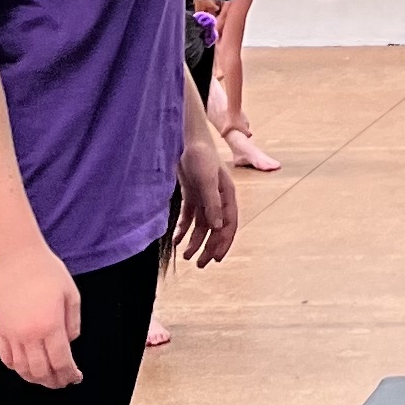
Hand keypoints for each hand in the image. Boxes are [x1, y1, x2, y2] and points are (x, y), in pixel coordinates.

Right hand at [0, 243, 82, 387]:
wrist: (16, 258)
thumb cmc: (47, 272)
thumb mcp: (71, 295)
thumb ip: (73, 323)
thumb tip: (70, 342)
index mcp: (50, 326)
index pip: (61, 362)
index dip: (69, 374)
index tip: (76, 378)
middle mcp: (29, 334)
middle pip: (41, 371)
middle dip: (54, 381)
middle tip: (63, 383)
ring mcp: (11, 334)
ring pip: (22, 369)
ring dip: (35, 379)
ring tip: (46, 379)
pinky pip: (6, 358)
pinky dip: (16, 368)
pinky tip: (25, 368)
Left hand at [176, 135, 239, 265]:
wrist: (185, 140)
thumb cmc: (200, 157)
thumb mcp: (207, 181)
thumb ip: (213, 204)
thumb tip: (218, 227)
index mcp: (228, 196)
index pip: (229, 225)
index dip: (224, 242)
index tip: (216, 259)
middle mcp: (218, 199)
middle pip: (216, 228)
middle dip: (209, 247)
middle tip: (200, 265)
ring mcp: (204, 198)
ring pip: (202, 226)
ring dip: (195, 242)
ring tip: (185, 256)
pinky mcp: (192, 195)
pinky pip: (189, 218)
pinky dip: (183, 229)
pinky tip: (176, 240)